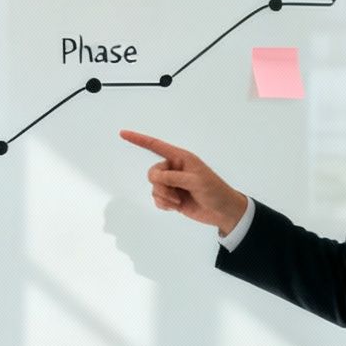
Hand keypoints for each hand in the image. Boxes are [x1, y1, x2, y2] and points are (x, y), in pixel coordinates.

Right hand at [119, 130, 250, 234]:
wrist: (222, 212)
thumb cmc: (214, 191)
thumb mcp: (196, 181)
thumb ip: (173, 177)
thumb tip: (155, 178)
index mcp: (181, 158)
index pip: (156, 146)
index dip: (139, 139)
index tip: (123, 133)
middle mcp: (174, 169)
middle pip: (153, 173)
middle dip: (162, 185)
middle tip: (176, 193)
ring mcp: (172, 184)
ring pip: (154, 187)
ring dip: (165, 197)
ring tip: (179, 201)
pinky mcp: (172, 198)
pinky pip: (157, 199)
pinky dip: (165, 205)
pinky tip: (177, 207)